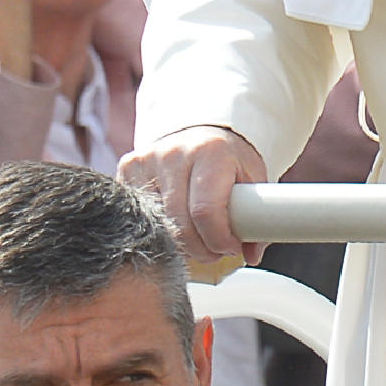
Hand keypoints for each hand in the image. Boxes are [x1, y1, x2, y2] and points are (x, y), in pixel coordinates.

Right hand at [122, 127, 266, 270]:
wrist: (198, 132)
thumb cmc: (226, 158)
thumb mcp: (252, 178)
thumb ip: (257, 216)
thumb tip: (251, 253)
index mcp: (211, 151)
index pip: (206, 212)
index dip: (219, 241)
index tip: (231, 248)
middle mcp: (174, 153)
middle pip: (180, 225)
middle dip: (202, 249)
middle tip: (216, 249)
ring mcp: (146, 160)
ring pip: (159, 225)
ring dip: (181, 243)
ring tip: (198, 237)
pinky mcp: (127, 169)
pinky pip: (139, 216)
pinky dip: (160, 229)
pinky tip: (175, 223)